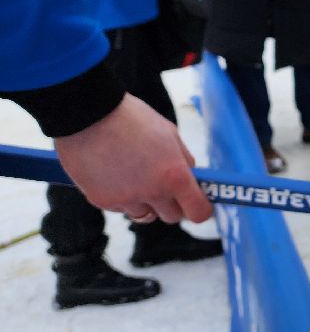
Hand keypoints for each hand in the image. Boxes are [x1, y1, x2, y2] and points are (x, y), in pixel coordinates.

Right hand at [54, 94, 211, 223]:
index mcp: (175, 176)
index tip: (198, 203)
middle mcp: (152, 193)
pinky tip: (115, 175)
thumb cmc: (131, 119)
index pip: (198, 212)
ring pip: (145, 215)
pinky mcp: (101, 201)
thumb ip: (183, 160)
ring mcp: (125, 200)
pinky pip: (120, 208)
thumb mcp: (170, 134)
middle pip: (172, 217)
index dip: (200, 209)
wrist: (87, 114)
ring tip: (135, 176)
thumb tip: (191, 178)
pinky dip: (121, 198)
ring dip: (145, 202)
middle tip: (166, 186)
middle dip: (173, 204)